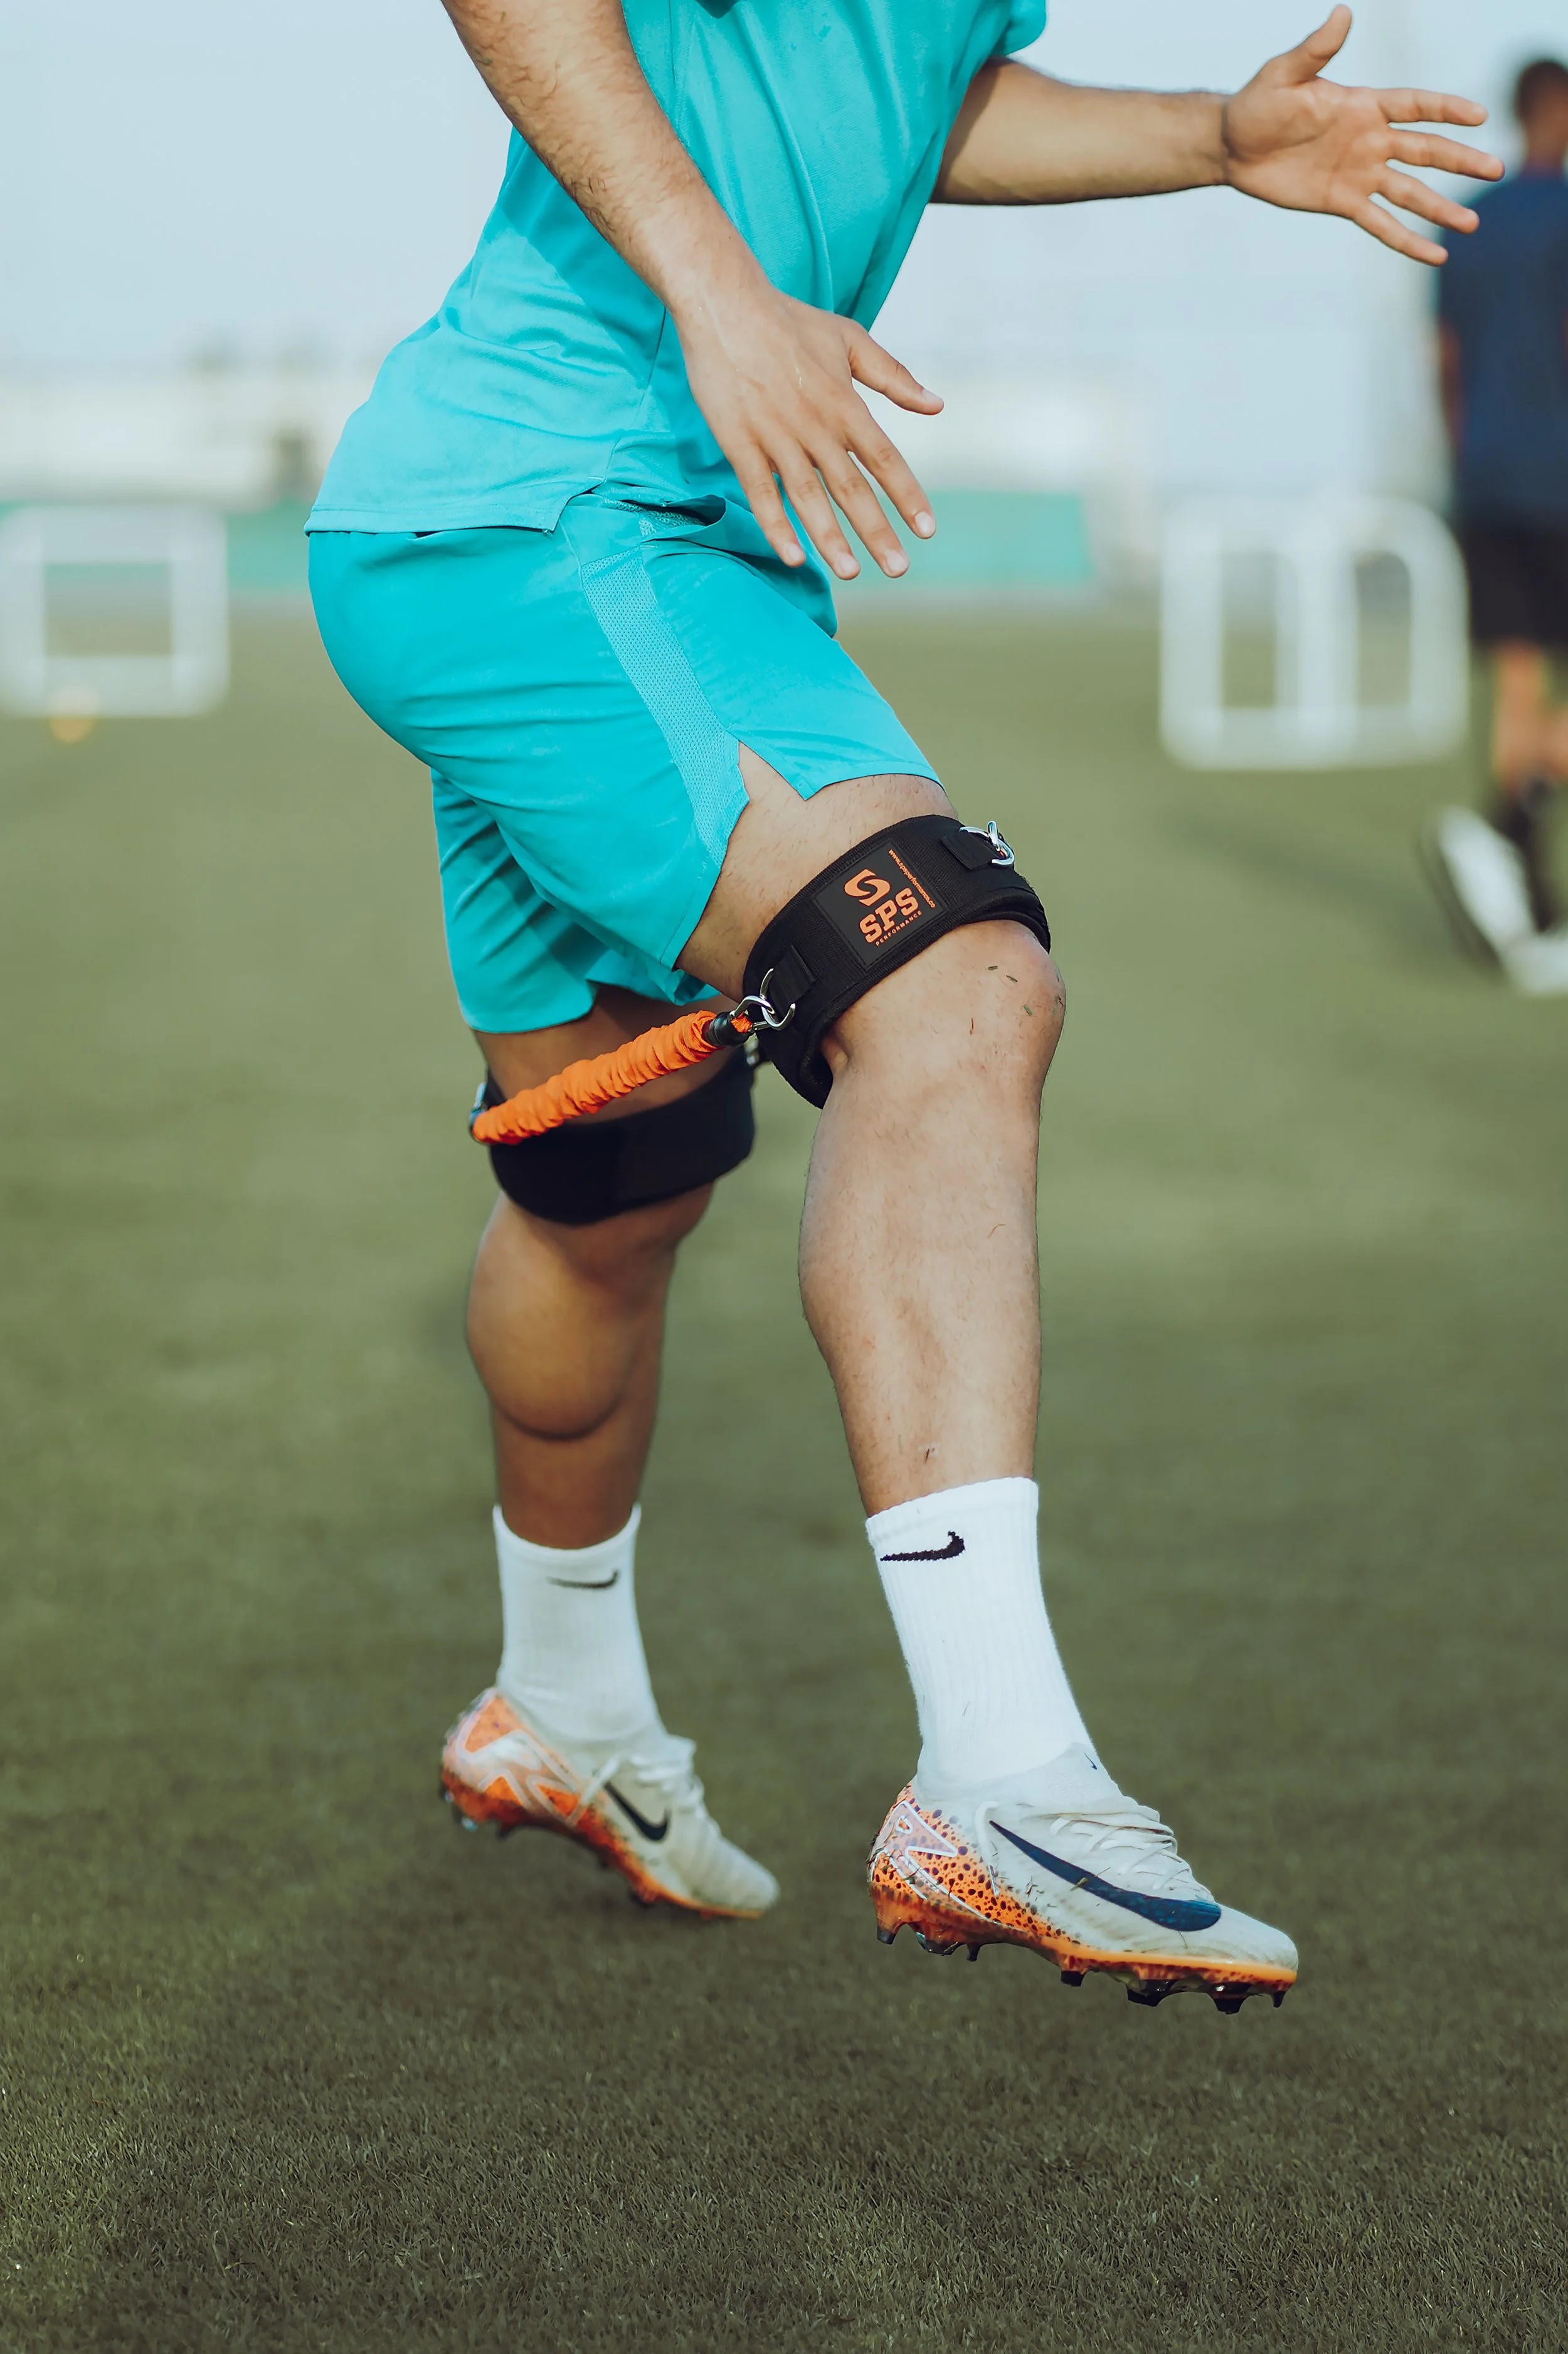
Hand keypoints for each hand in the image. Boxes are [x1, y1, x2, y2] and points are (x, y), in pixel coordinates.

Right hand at [673, 284, 941, 578]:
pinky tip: (791, 556)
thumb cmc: (789, 321)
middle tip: (898, 569)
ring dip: (829, 538)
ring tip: (851, 573)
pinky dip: (775, 524)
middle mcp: (814, 425)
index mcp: (844, 403)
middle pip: (851, 487)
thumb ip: (894, 377)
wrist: (724, 302)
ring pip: (807, 497)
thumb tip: (938, 405)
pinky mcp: (739, 442)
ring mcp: (775, 436)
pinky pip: (760, 491)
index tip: (927, 530)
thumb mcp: (850, 340)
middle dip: (876, 530)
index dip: (907, 496)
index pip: (884, 458)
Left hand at [1222, 6, 1502, 262]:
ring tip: (1472, 224)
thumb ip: (1316, 49)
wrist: (1233, 146)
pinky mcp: (1343, 203)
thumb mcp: (1284, 74)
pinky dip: (1406, 241)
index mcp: (1363, 105)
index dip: (1445, 110)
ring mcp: (1360, 173)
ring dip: (1441, 206)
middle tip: (1497, 168)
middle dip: (1460, 160)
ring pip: (1410, 191)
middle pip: (1425, 150)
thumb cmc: (1258, 104)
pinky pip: (1381, 224)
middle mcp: (1370, 139)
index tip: (1478, 117)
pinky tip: (1434, 256)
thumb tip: (1341, 14)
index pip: (1415, 105)